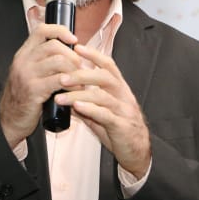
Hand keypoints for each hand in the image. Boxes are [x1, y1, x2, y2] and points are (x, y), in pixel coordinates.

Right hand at [0, 24, 79, 145]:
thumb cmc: (24, 96)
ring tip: (79, 80)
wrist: (10, 118)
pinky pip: (59, 80)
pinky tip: (75, 90)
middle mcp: (23, 61)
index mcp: (23, 54)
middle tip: (79, 66)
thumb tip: (69, 49)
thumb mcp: (29, 72)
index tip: (73, 39)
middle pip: (54, 45)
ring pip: (59, 61)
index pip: (41, 30)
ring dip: (74, 70)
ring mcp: (27, 75)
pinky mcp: (34, 90)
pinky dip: (72, 84)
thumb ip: (43, 60)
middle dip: (72, 55)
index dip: (60, 31)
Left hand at [54, 43, 150, 177]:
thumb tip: (66, 93)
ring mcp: (124, 111)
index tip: (77, 47)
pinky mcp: (121, 126)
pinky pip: (105, 115)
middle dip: (82, 74)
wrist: (137, 152)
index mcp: (120, 89)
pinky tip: (77, 107)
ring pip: (102, 96)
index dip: (94, 55)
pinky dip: (90, 109)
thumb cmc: (119, 129)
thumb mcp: (102, 112)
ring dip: (79, 95)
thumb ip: (87, 101)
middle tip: (62, 77)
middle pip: (105, 77)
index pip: (109, 66)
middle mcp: (124, 96)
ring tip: (61, 97)